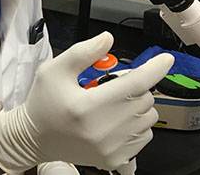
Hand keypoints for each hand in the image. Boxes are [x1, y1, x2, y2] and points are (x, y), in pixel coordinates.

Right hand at [0, 32, 172, 172]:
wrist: (35, 139)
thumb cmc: (44, 104)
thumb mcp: (54, 71)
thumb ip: (83, 52)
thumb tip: (107, 40)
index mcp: (88, 106)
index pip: (135, 83)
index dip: (154, 68)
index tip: (164, 60)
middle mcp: (102, 130)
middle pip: (144, 99)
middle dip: (134, 87)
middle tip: (110, 87)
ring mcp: (111, 148)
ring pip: (148, 118)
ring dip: (136, 107)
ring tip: (111, 106)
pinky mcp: (116, 159)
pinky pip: (144, 137)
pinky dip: (136, 126)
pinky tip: (114, 122)